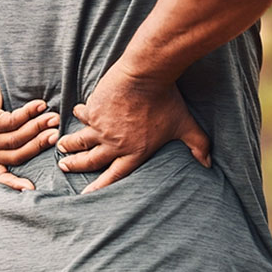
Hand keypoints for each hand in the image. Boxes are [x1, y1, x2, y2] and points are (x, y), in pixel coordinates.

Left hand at [0, 69, 59, 190]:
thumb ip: (11, 140)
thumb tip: (46, 143)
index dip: (14, 184)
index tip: (31, 189)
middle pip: (18, 154)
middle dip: (40, 144)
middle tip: (57, 136)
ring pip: (17, 137)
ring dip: (38, 127)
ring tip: (54, 118)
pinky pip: (14, 121)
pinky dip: (30, 113)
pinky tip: (41, 106)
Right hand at [56, 62, 210, 193]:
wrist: (145, 76)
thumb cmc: (167, 101)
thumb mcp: (185, 126)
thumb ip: (198, 146)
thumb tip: (210, 164)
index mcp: (134, 152)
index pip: (114, 175)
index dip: (100, 187)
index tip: (86, 194)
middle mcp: (114, 144)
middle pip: (90, 161)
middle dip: (75, 165)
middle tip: (64, 165)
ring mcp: (100, 128)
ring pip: (80, 141)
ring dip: (69, 145)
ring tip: (61, 146)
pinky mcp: (92, 111)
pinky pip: (82, 115)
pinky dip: (79, 114)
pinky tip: (77, 112)